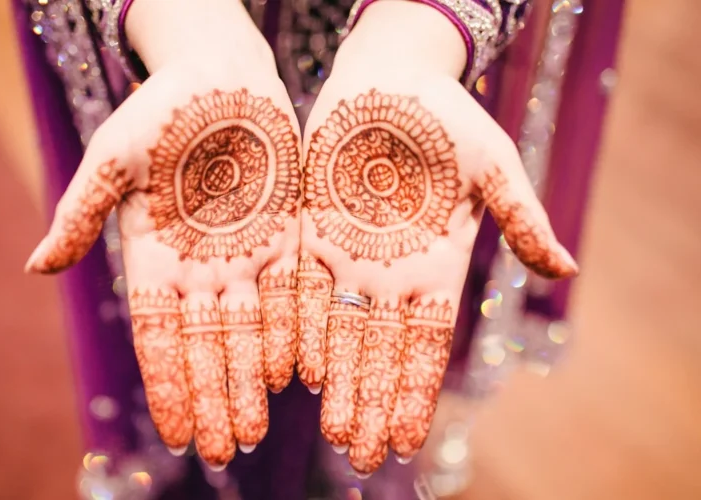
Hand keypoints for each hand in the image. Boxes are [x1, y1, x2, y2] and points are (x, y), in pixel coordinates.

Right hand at [25, 1, 301, 468]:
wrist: (220, 78)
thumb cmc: (158, 112)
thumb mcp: (112, 159)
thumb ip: (81, 213)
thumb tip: (35, 268)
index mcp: (155, 258)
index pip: (160, 336)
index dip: (169, 384)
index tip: (179, 433)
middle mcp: (201, 268)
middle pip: (209, 345)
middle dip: (217, 399)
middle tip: (228, 451)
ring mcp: (245, 255)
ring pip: (251, 330)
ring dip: (252, 380)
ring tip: (259, 429)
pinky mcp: (286, 237)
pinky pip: (291, 293)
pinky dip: (293, 332)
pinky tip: (296, 373)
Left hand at [296, 1, 577, 474]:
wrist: (388, 80)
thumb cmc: (447, 117)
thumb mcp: (492, 164)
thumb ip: (521, 218)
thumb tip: (567, 270)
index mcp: (434, 266)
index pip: (424, 344)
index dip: (413, 392)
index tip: (403, 441)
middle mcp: (389, 272)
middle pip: (377, 351)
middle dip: (369, 402)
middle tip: (359, 456)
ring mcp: (346, 255)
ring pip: (336, 329)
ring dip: (335, 380)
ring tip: (330, 429)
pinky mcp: (308, 231)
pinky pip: (299, 288)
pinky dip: (296, 327)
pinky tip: (293, 370)